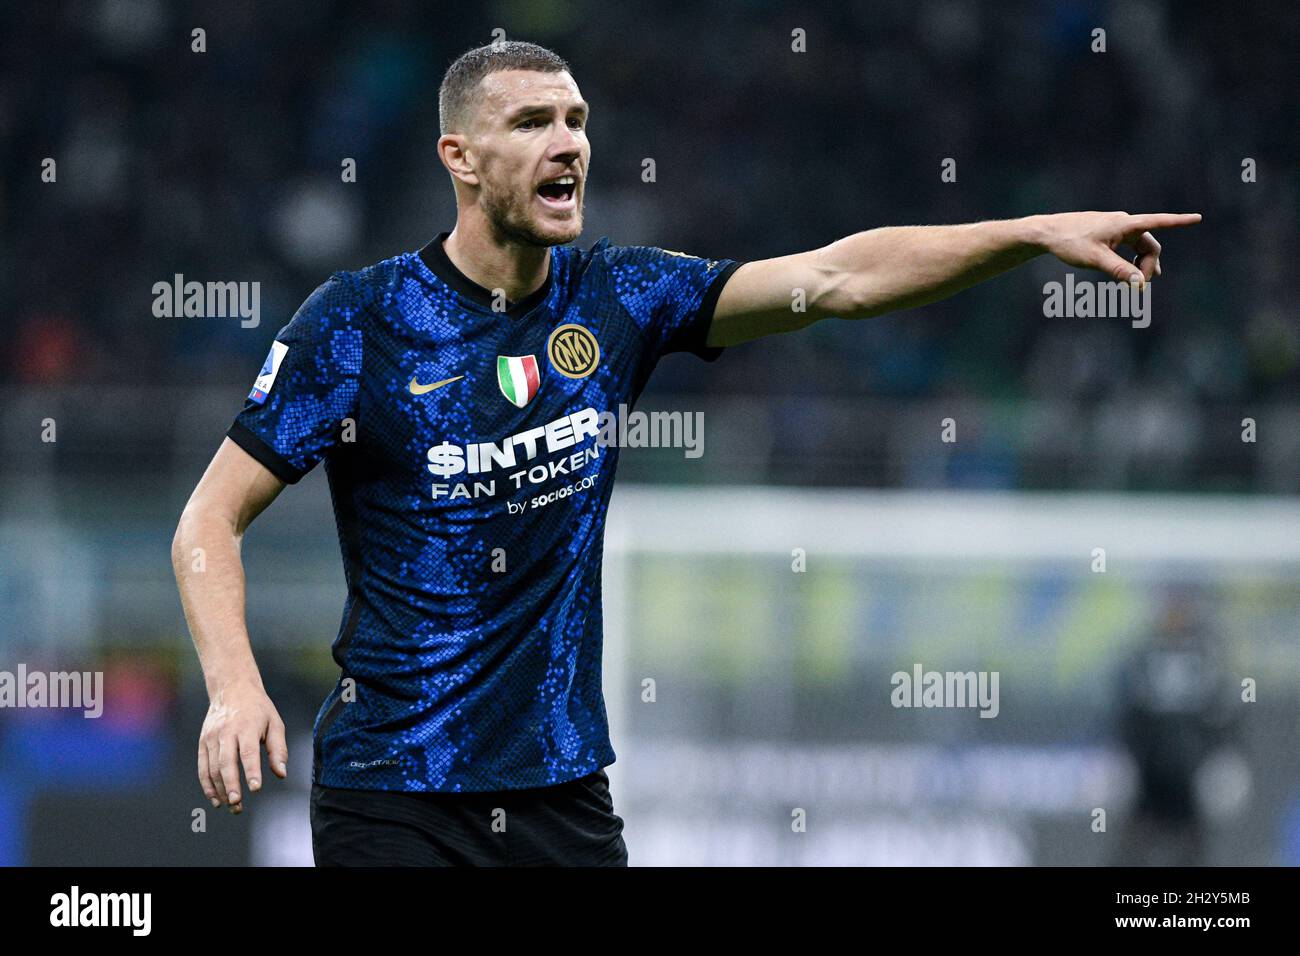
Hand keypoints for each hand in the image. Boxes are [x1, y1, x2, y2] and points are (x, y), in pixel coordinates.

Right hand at [198, 677, 288, 813]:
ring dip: (220, 790)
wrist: (232, 689)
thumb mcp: (275, 723)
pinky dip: (207, 785)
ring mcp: (211, 738)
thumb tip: (281, 774)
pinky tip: (216, 799)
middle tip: (238, 804)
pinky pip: (202, 767)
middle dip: (231, 785)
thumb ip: (278, 749)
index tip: (255, 789)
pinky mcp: (202, 743)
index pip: (248, 752)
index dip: (251, 771)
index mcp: (246, 726)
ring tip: (232, 806)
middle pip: (226, 762)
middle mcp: (226, 732)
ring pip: (212, 768)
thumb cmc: (258, 709)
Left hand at [1036, 210, 1201, 286]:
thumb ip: (1119, 271)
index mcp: (1124, 224)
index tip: (1197, 218)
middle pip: (1148, 244)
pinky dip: (1130, 260)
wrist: (1047, 232)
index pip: (1158, 222)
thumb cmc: (1070, 243)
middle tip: (1141, 287)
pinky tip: (1129, 271)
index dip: (1179, 222)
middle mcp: (1123, 222)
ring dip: (1141, 264)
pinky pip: (1127, 246)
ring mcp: (1115, 227)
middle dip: (1149, 265)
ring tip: (1141, 282)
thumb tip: (1141, 285)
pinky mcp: (1106, 232)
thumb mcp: (1096, 260)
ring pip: (1138, 246)